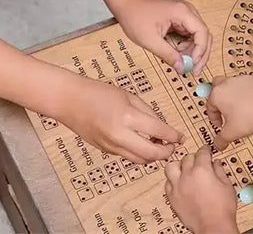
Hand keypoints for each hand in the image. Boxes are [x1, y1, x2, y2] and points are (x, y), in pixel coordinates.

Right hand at [58, 77, 183, 162]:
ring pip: (140, 160)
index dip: (174, 136)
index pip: (158, 132)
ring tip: (161, 146)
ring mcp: (111, 146)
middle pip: (151, 154)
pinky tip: (144, 144)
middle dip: (166, 152)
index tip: (181, 137)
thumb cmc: (99, 92)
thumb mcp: (129, 96)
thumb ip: (147, 112)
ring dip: (153, 156)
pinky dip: (140, 154)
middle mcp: (120, 136)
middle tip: (174, 146)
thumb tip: (162, 127)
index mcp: (128, 118)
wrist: (70, 101)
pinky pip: (128, 156)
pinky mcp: (105, 151)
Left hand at [118, 0, 211, 74]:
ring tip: (184, 63)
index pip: (202, 33)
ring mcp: (185, 15)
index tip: (193, 64)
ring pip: (199, 36)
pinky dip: (188, 47)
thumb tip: (182, 67)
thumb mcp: (150, 40)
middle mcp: (187, 12)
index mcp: (182, 12)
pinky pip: (191, 35)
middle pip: (204, 35)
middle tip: (194, 70)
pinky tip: (179, 54)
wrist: (127, 3)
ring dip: (194, 51)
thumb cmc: (135, 15)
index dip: (201, 51)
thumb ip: (168, 55)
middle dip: (201, 54)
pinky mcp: (181, 20)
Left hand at [165, 147, 238, 233]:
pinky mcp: (172, 198)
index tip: (206, 150)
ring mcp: (178, 186)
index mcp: (202, 170)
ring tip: (184, 169)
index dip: (205, 149)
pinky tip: (179, 183)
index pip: (202, 152)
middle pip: (187, 157)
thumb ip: (220, 170)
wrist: (213, 227)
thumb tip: (216, 162)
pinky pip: (167, 183)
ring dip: (178, 166)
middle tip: (199, 161)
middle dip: (194, 157)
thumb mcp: (227, 185)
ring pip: (171, 167)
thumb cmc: (222, 208)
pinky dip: (172, 180)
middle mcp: (187, 175)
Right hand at [207, 76, 252, 149]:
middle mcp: (227, 83)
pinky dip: (246, 92)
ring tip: (240, 109)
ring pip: (231, 84)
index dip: (214, 118)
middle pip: (216, 86)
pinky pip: (246, 84)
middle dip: (218, 98)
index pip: (209, 106)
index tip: (220, 124)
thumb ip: (221, 140)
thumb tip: (218, 144)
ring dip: (232, 94)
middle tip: (223, 109)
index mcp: (217, 94)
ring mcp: (241, 78)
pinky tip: (252, 104)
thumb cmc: (251, 117)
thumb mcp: (231, 133)